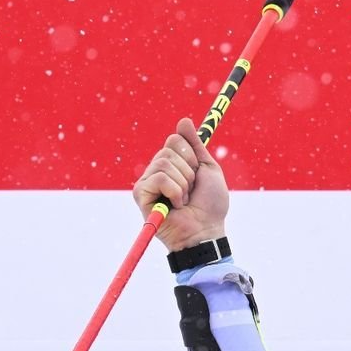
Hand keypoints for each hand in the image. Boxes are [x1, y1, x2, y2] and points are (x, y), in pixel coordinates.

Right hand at [132, 119, 230, 250]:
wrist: (206, 230)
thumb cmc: (210, 205)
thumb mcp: (208, 168)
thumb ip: (195, 145)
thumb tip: (184, 120)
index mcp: (171, 163)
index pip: (174, 139)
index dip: (191, 155)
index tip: (198, 173)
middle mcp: (156, 170)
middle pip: (169, 149)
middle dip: (189, 171)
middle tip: (191, 190)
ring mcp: (146, 182)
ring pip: (165, 163)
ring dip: (183, 183)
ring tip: (184, 200)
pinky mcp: (140, 194)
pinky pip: (159, 178)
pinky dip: (175, 191)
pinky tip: (175, 205)